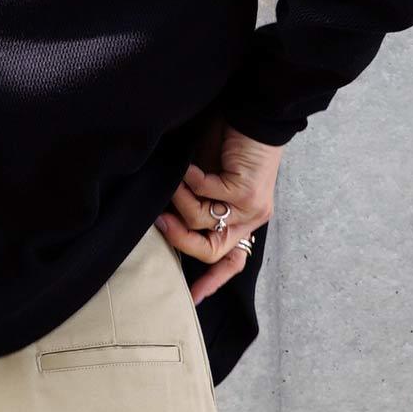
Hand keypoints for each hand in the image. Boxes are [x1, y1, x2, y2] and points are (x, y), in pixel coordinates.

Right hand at [156, 122, 279, 301]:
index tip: (191, 298)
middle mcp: (251, 219)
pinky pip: (206, 195)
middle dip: (180, 239)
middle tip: (160, 221)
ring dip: (180, 199)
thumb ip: (194, 202)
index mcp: (244, 220)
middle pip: (211, 251)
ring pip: (202, 223)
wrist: (252, 113)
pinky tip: (190, 165)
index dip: (212, 281)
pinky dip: (191, 179)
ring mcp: (252, 208)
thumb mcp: (205, 178)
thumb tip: (163, 222)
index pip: (232, 261)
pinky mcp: (248, 192)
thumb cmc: (225, 142)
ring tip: (176, 177)